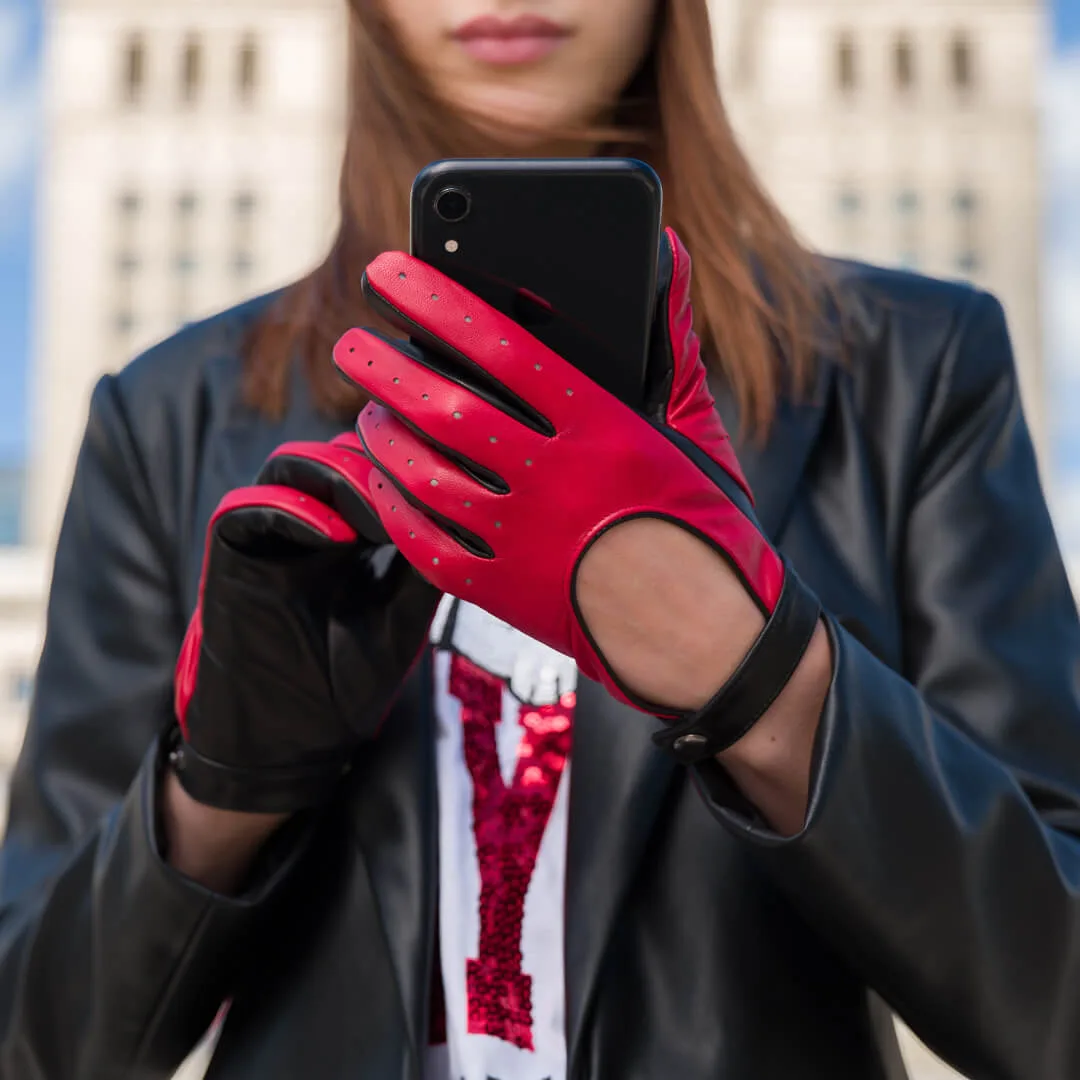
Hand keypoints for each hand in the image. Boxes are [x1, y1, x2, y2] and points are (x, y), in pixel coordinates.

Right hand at [170, 433, 439, 813]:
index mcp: (355, 533)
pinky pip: (246, 507)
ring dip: (337, 478)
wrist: (289, 740)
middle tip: (411, 495)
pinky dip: (287, 508)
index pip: (378, 470)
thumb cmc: (348, 683)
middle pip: (339, 454)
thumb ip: (424, 565)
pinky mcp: (230, 553)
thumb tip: (466, 513)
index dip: (409, 467)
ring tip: (376, 518)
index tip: (450, 478)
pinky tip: (333, 535)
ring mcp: (270, 533)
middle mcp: (311, 522)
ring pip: (293, 466)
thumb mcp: (403, 619)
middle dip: (377, 466)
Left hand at [331, 231, 819, 762]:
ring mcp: (523, 541)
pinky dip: (395, 507)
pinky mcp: (503, 594)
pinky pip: (426, 545)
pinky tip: (384, 481)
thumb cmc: (703, 525)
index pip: (502, 347)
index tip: (392, 272)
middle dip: (384, 367)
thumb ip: (670, 339)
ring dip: (383, 435)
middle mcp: (554, 481)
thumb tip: (665, 251)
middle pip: (444, 409)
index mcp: (604, 429)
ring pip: (423, 475)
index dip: (438, 303)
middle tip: (352, 343)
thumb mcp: (696, 427)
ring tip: (369, 410)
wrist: (710, 642)